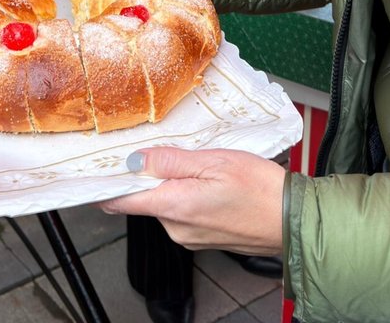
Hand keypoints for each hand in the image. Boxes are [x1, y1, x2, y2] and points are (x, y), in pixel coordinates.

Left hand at [100, 147, 285, 254]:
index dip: (105, 185)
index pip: (121, 201)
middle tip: (170, 150)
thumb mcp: (214, 161)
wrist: (292, 220)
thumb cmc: (259, 190)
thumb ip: (171, 162)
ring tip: (200, 164)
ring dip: (173, 183)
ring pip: (166, 203)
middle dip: (151, 174)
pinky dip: (188, 194)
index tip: (97, 168)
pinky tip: (210, 182)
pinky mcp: (203, 239)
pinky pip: (183, 213)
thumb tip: (136, 160)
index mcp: (174, 207)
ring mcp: (189, 237)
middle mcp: (176, 228)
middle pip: (145, 198)